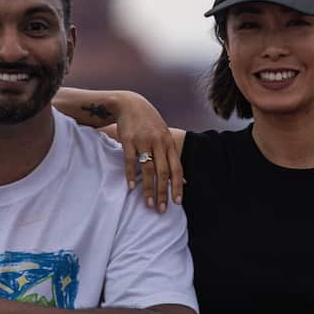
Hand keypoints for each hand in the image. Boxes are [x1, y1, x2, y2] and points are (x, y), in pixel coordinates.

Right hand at [112, 92, 183, 211]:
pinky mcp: (128, 140)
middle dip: (163, 193)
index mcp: (169, 143)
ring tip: (148, 204)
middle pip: (163, 172)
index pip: (177, 169)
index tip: (177, 202)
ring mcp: (143, 141)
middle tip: (162, 210)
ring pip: (148, 169)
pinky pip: (130, 161)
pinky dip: (131, 175)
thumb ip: (173, 157)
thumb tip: (185, 181)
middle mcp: (159, 143)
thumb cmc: (150, 123)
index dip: (178, 186)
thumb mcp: (165, 137)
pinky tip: (132, 187)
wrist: (130, 104)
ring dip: (148, 189)